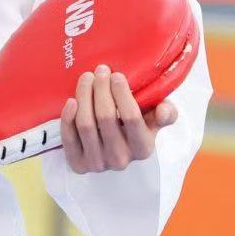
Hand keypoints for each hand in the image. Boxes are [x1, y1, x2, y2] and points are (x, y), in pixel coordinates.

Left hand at [58, 73, 174, 170]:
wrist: (117, 152)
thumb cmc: (138, 129)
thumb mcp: (155, 121)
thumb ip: (166, 114)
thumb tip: (164, 109)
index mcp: (143, 148)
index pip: (131, 117)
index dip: (121, 93)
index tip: (116, 75)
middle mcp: (121, 160)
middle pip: (105, 117)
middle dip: (100, 88)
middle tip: (100, 70)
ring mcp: (98, 164)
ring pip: (86, 124)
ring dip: (84, 96)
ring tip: (87, 78)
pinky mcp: (78, 165)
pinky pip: (69, 138)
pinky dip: (68, 117)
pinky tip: (72, 101)